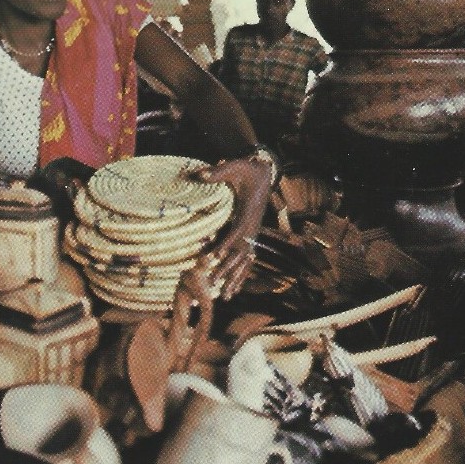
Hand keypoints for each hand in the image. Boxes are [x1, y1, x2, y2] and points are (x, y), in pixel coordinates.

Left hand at [192, 155, 272, 300]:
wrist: (266, 171)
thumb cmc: (247, 169)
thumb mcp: (235, 166)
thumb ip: (217, 171)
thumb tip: (199, 174)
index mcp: (248, 212)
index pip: (235, 233)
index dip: (224, 246)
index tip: (211, 259)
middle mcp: (253, 226)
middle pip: (240, 253)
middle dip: (226, 270)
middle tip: (211, 285)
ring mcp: (254, 232)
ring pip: (245, 261)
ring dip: (235, 279)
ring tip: (225, 298)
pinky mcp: (252, 234)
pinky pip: (248, 259)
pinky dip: (241, 275)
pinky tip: (235, 289)